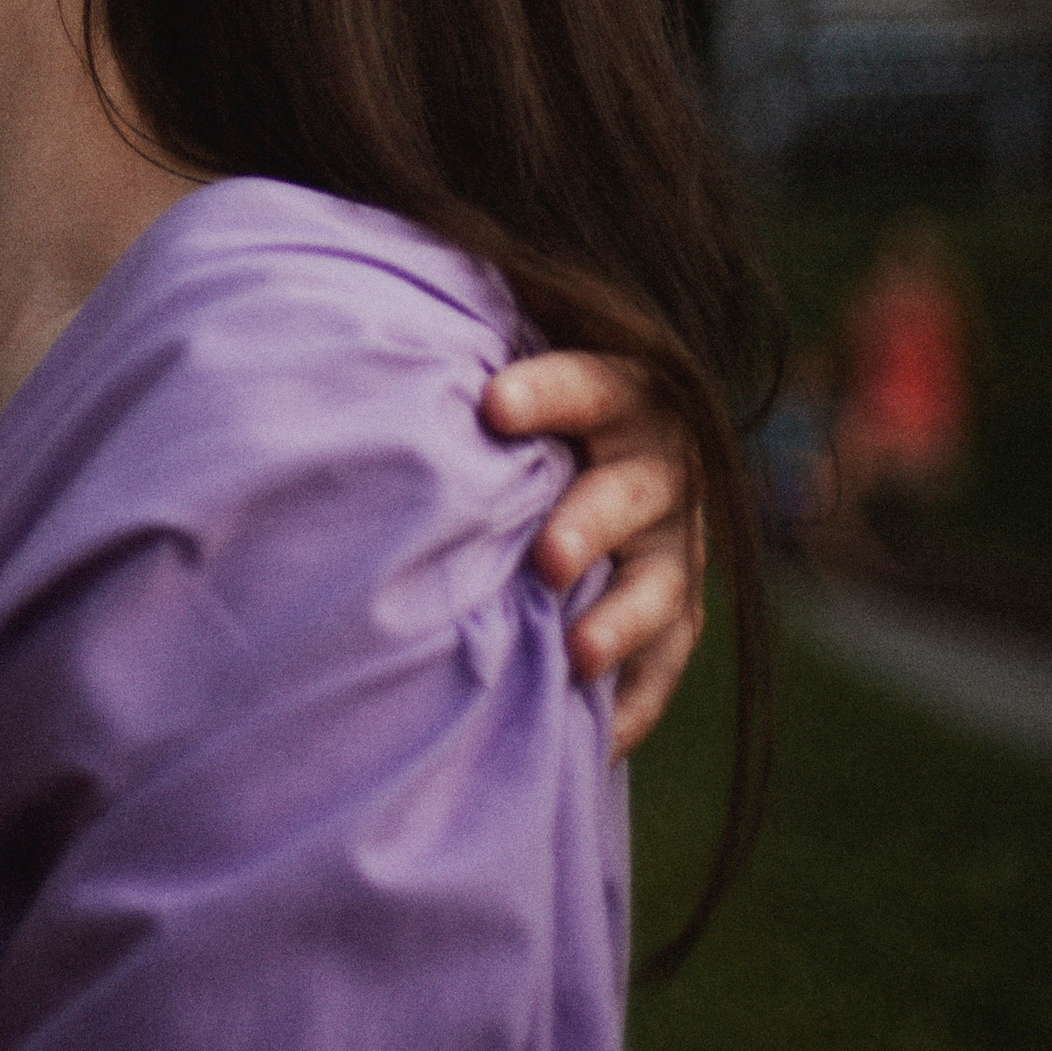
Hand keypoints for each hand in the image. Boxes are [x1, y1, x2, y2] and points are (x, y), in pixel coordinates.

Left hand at [481, 352, 704, 758]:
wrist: (604, 444)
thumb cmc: (521, 401)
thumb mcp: (516, 367)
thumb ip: (472, 343)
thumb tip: (372, 313)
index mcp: (620, 389)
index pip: (591, 383)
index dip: (548, 394)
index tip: (492, 407)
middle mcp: (657, 463)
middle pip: (633, 488)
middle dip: (592, 521)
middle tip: (549, 558)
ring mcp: (673, 540)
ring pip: (661, 580)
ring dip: (622, 618)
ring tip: (578, 653)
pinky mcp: (679, 606)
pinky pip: (670, 658)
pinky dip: (638, 699)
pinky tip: (599, 738)